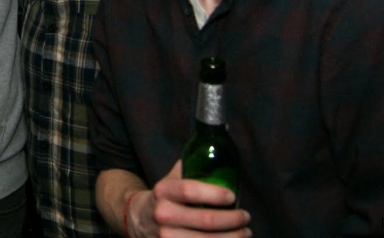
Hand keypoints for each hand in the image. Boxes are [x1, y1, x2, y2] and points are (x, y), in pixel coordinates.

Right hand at [128, 161, 250, 237]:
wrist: (138, 219)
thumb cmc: (164, 197)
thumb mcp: (170, 179)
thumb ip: (189, 168)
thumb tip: (217, 153)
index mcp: (163, 191)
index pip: (190, 190)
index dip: (215, 194)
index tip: (232, 195)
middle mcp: (162, 214)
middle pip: (206, 220)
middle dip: (233, 219)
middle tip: (245, 216)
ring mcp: (165, 236)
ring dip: (233, 237)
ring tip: (245, 232)